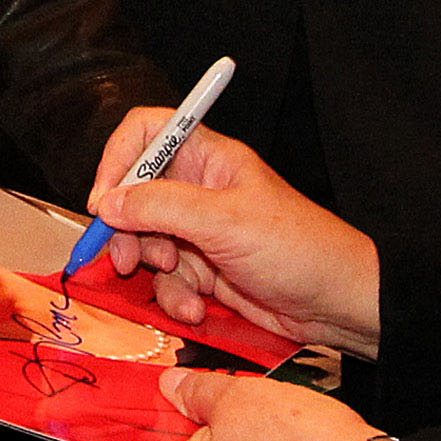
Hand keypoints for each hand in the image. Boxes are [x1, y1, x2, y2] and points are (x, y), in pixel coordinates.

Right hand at [90, 126, 382, 356]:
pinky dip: (175, 295)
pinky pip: (168, 277)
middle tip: (128, 258)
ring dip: (157, 271)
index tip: (104, 200)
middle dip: (129, 230)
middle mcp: (201, 189)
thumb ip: (159, 207)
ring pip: (148, 242)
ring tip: (185, 286)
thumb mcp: (223, 222)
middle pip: (136, 194)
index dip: (119, 159)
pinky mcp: (206, 268)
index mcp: (209, 158)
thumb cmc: (297, 249)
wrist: (336, 305)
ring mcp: (202, 231)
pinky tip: (197, 308)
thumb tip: (108, 204)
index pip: (147, 133)